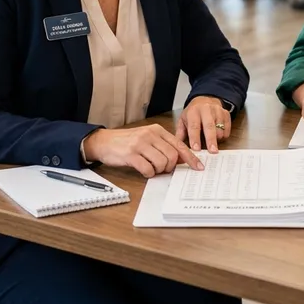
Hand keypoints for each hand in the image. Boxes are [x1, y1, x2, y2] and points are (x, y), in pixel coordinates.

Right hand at [82, 124, 201, 177]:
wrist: (104, 141)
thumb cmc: (128, 142)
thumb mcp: (148, 138)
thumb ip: (164, 146)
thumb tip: (182, 159)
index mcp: (157, 130)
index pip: (179, 145)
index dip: (191, 158)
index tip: (198, 167)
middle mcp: (150, 135)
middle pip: (173, 156)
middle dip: (170, 167)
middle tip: (163, 169)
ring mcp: (140, 144)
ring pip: (162, 163)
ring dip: (159, 170)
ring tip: (151, 168)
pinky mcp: (131, 154)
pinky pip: (148, 169)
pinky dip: (148, 173)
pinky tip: (143, 170)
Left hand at [176, 96, 229, 152]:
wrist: (204, 100)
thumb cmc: (193, 113)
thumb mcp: (183, 120)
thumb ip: (180, 134)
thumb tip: (177, 149)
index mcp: (193, 112)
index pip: (194, 126)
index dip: (195, 138)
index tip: (196, 149)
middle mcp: (206, 109)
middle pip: (209, 126)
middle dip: (211, 140)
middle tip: (212, 151)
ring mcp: (217, 111)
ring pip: (220, 128)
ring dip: (217, 138)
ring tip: (212, 142)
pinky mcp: (226, 113)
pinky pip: (227, 128)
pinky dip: (224, 135)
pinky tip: (218, 135)